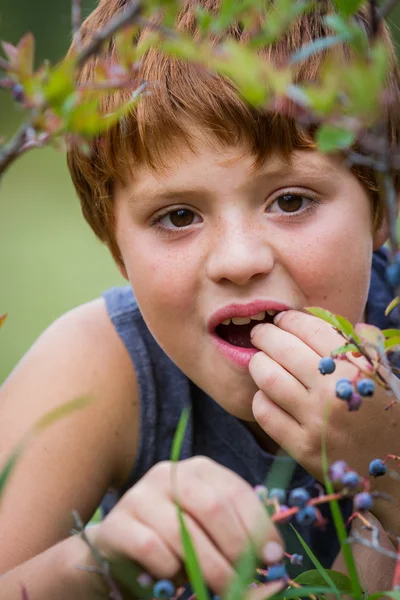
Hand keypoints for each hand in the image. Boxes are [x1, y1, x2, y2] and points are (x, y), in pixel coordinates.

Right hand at [87, 457, 283, 594]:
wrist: (121, 550)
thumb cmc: (176, 539)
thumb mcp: (211, 531)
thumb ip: (239, 535)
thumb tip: (274, 555)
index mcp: (199, 470)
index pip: (236, 492)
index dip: (259, 526)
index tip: (273, 557)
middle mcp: (169, 473)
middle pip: (213, 507)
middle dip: (236, 549)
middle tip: (246, 580)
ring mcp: (140, 495)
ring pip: (184, 532)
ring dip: (209, 569)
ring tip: (221, 590)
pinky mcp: (117, 523)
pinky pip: (151, 548)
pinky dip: (170, 570)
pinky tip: (175, 578)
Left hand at [249, 310, 397, 485]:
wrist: (399, 474)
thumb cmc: (392, 417)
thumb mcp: (385, 375)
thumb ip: (362, 345)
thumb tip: (332, 320)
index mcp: (358, 368)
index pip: (310, 329)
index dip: (290, 319)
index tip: (282, 319)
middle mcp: (334, 392)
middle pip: (282, 349)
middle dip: (265, 335)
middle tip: (261, 334)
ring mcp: (316, 421)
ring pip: (268, 377)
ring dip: (258, 363)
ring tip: (260, 360)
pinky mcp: (302, 448)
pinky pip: (265, 412)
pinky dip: (260, 398)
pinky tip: (267, 394)